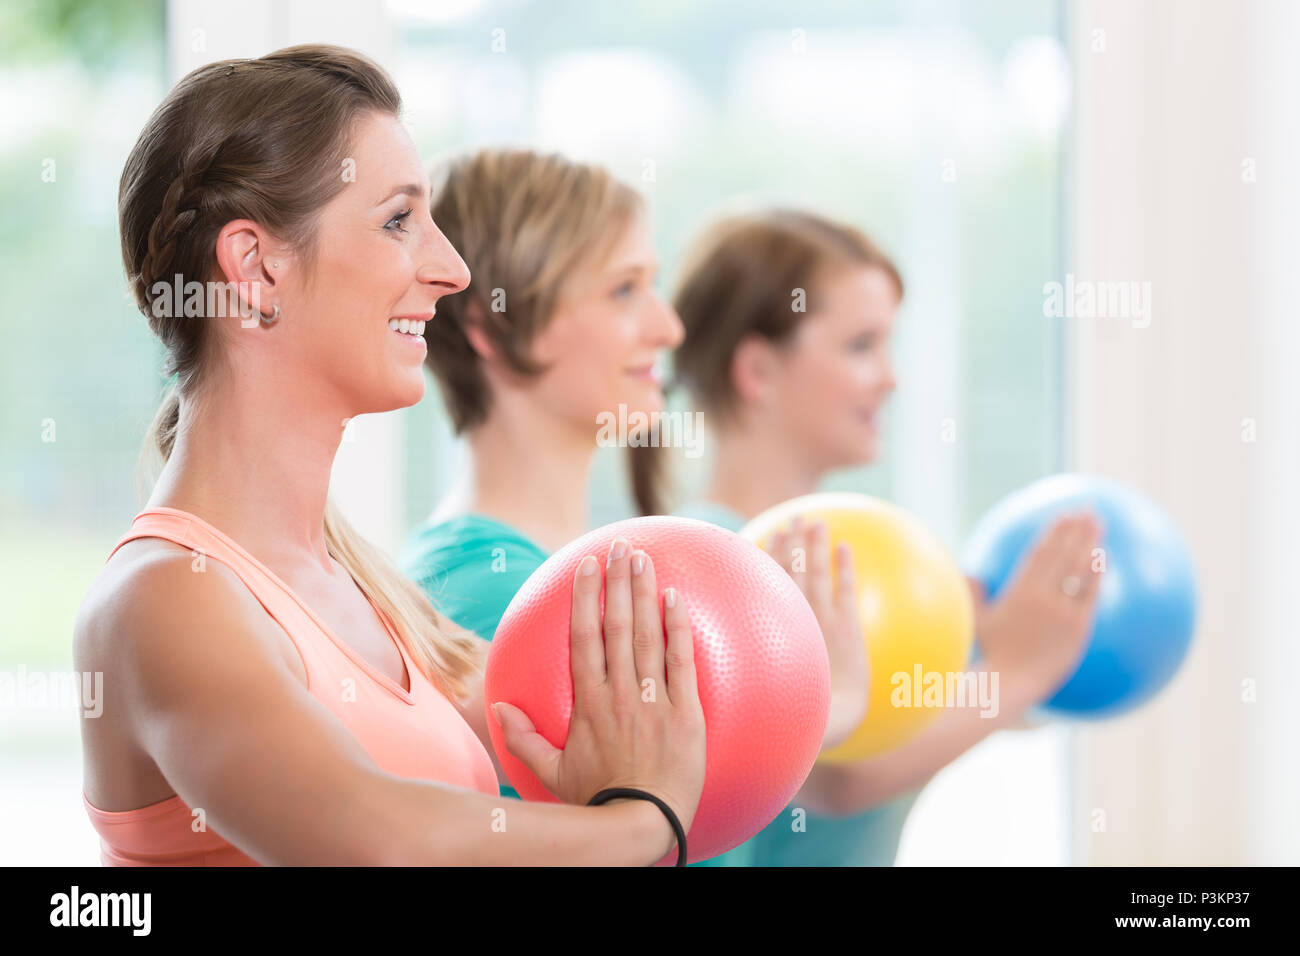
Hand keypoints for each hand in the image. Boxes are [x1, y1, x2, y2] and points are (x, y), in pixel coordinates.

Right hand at [492, 538, 706, 850]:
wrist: (643, 824)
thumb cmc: (598, 800)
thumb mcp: (552, 773)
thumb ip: (524, 739)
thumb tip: (498, 707)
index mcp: (589, 702)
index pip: (584, 637)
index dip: (585, 596)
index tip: (588, 565)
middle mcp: (620, 693)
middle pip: (617, 625)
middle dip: (619, 581)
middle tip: (622, 545)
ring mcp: (654, 700)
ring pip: (648, 635)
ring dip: (645, 592)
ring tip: (645, 558)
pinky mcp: (685, 712)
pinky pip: (682, 662)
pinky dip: (679, 628)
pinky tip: (677, 599)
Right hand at [768, 517, 868, 748]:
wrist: (830, 715)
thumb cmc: (796, 708)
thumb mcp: (766, 684)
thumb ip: (749, 665)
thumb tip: (720, 669)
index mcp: (773, 624)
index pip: (768, 581)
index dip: (769, 556)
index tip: (768, 533)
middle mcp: (794, 613)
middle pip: (790, 568)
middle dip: (791, 541)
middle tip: (792, 517)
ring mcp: (821, 616)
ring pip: (816, 570)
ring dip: (815, 543)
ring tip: (816, 521)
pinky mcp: (847, 625)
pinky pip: (845, 589)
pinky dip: (845, 566)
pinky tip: (846, 547)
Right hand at [969, 511, 1104, 707]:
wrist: (1011, 682)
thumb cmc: (990, 653)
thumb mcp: (975, 620)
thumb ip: (974, 594)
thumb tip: (972, 574)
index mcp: (1020, 591)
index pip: (1041, 553)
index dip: (1054, 531)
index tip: (1064, 513)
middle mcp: (1044, 597)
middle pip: (1065, 555)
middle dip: (1077, 529)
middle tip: (1088, 509)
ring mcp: (1063, 612)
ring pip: (1081, 571)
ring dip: (1092, 544)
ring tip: (1100, 525)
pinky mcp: (1077, 628)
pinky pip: (1091, 596)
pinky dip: (1098, 575)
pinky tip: (1104, 560)